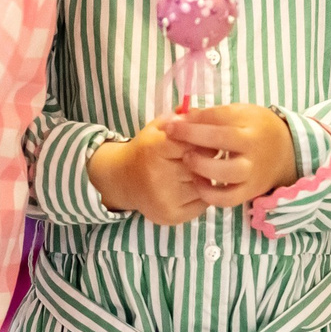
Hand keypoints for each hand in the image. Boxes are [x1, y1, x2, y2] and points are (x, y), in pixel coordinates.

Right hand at [88, 118, 207, 226]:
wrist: (122, 179)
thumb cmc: (146, 150)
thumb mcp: (157, 128)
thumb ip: (181, 119)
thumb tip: (204, 115)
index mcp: (154, 148)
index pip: (192, 141)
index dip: (203, 140)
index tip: (206, 139)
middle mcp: (157, 175)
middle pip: (200, 164)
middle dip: (208, 159)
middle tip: (207, 155)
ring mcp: (164, 198)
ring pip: (204, 185)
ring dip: (208, 178)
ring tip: (199, 171)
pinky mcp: (171, 216)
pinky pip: (202, 205)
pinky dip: (204, 195)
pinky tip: (194, 187)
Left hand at [164, 105, 299, 208]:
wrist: (286, 153)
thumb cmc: (256, 128)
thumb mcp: (239, 113)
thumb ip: (211, 115)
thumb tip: (180, 116)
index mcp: (251, 124)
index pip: (218, 118)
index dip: (192, 120)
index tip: (171, 122)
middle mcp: (254, 148)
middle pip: (223, 141)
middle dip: (193, 137)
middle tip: (173, 137)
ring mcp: (252, 172)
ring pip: (226, 173)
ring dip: (201, 166)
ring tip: (187, 159)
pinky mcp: (249, 192)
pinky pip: (227, 199)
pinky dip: (209, 193)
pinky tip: (197, 182)